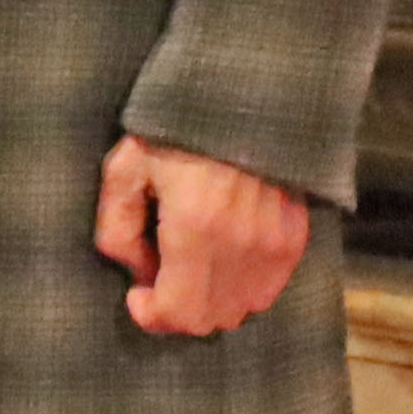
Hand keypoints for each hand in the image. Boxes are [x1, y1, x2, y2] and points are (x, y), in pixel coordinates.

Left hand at [96, 135, 311, 337]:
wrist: (245, 94)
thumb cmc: (176, 128)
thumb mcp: (125, 168)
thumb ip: (117, 228)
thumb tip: (137, 271)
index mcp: (196, 228)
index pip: (181, 313)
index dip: (152, 316)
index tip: (138, 295)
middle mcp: (242, 244)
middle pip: (212, 319)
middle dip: (178, 311)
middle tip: (160, 279)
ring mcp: (274, 243)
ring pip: (243, 308)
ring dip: (211, 301)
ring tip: (190, 265)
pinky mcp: (295, 236)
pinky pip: (268, 288)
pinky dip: (241, 286)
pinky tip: (221, 257)